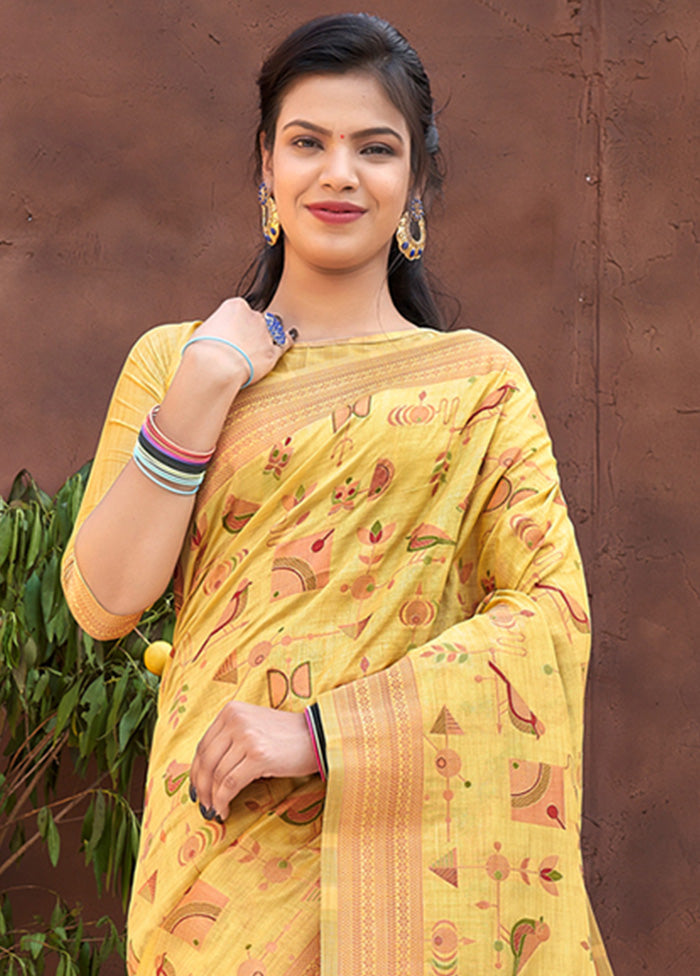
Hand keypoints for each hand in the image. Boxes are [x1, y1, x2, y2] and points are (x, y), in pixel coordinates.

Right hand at [185, 297, 294, 387]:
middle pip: (257, 318)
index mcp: (235, 306)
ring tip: (264, 340)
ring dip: (270, 332)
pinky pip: (285, 342)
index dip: (236, 322)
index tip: (232, 332)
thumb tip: (215, 336)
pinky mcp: (273, 352)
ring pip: (273, 327)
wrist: (216, 367)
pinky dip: (288, 340)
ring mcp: (265, 333)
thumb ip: (215, 330)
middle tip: (244, 342)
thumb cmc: (203, 351)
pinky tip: (291, 337)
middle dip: (252, 328)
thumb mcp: (201, 332)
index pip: (240, 309)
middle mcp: (253, 316)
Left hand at [188, 701, 317, 821]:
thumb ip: (230, 740)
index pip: (203, 745)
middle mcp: (236, 719)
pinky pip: (231, 784)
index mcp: (231, 710)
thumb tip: (204, 773)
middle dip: (201, 787)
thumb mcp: (253, 728)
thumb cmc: (286, 737)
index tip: (197, 789)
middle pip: (206, 760)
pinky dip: (223, 801)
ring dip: (212, 798)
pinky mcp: (258, 755)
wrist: (317, 737)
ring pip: (217, 775)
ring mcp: (247, 736)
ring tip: (215, 810)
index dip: (196, 772)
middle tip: (203, 804)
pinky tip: (225, 810)